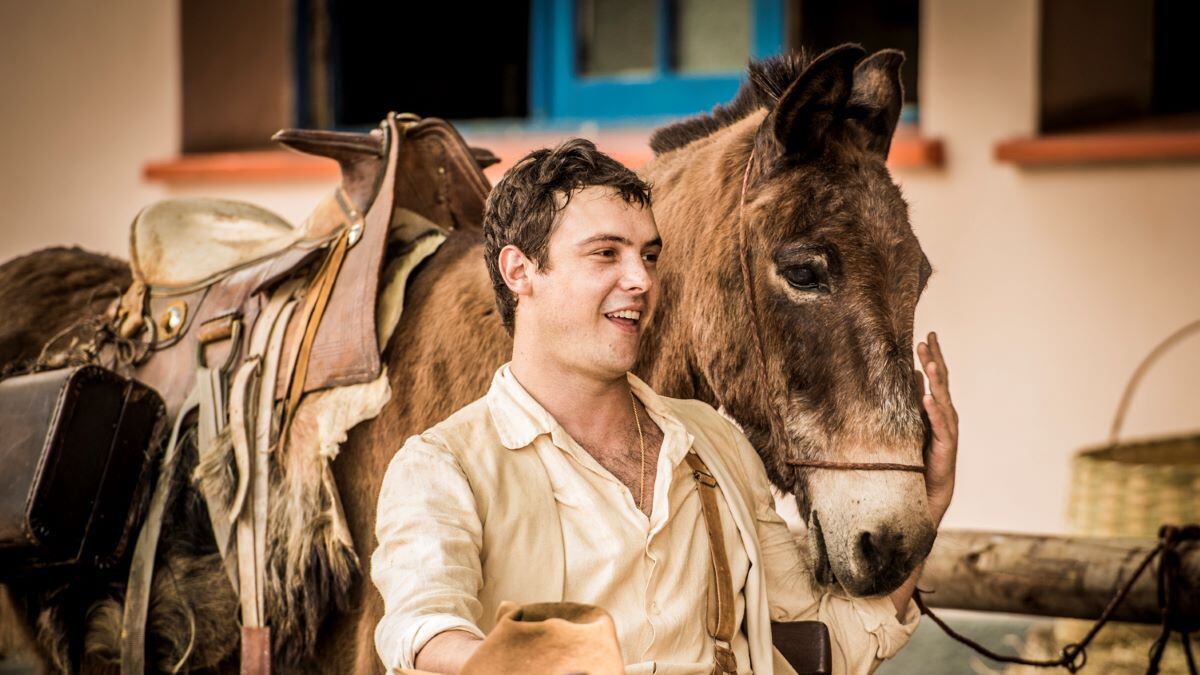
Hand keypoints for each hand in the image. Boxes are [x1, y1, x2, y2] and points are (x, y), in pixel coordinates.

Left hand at [918, 332, 956, 524]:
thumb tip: (913, 376)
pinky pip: (939, 426)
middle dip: (935, 361)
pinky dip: (934, 412)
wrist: (927, 491)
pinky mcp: (945, 447)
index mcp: (939, 408)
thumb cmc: (920, 456)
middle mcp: (946, 415)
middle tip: (927, 339)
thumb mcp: (915, 423)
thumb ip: (916, 400)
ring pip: (943, 400)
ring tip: (930, 362)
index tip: (928, 335)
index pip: (937, 377)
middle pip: (942, 383)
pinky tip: (927, 399)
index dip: (934, 356)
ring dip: (936, 381)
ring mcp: (947, 430)